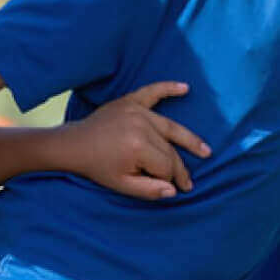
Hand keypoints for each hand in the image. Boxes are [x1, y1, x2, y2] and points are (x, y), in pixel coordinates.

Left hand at [62, 80, 210, 199]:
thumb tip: (174, 191)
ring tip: (205, 150)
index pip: (166, 166)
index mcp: (138, 147)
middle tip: (189, 181)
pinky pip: (153, 92)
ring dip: (188, 139)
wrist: (75, 145)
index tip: (177, 189)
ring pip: (170, 127)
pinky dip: (169, 88)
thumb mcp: (121, 186)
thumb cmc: (98, 167)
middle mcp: (141, 126)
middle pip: (170, 149)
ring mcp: (136, 111)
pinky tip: (185, 88)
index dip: (172, 180)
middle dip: (180, 168)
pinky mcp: (131, 101)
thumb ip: (149, 190)